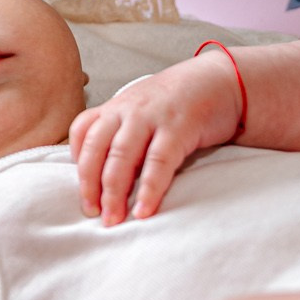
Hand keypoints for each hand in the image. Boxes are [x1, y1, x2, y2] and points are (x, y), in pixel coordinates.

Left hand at [69, 55, 242, 224]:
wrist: (223, 80)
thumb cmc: (180, 100)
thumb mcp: (143, 108)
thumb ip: (123, 130)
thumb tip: (106, 168)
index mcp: (117, 106)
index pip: (82, 130)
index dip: (77, 160)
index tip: (83, 187)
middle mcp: (128, 110)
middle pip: (96, 148)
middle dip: (90, 185)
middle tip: (93, 214)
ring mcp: (152, 117)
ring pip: (121, 156)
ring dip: (114, 192)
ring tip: (114, 219)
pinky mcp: (179, 128)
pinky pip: (158, 162)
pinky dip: (149, 189)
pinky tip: (144, 210)